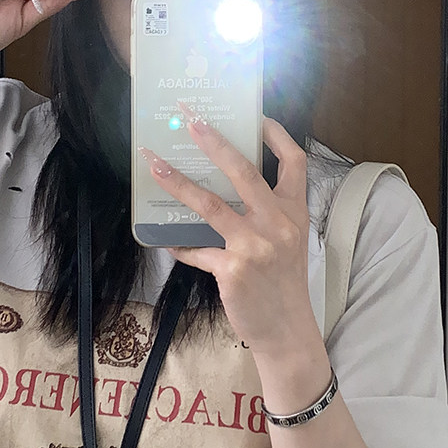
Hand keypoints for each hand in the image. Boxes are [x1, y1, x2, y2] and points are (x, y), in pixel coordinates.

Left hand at [147, 116, 330, 412]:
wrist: (287, 331)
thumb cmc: (284, 285)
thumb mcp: (287, 243)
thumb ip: (265, 215)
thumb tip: (222, 188)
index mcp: (295, 212)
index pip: (294, 161)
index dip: (276, 135)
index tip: (257, 115)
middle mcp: (278, 223)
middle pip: (244, 171)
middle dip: (214, 141)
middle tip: (190, 118)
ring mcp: (255, 245)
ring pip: (210, 204)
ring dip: (177, 181)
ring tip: (153, 163)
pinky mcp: (232, 268)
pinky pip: (196, 249)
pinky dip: (178, 243)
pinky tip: (163, 238)